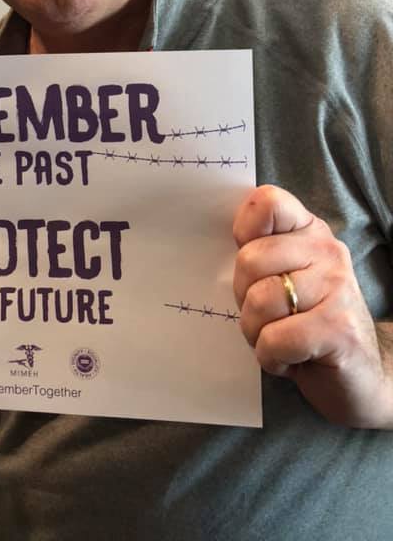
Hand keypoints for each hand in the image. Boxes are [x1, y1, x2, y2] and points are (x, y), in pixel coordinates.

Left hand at [233, 184, 392, 427]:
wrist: (358, 374)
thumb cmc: (304, 322)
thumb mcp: (281, 277)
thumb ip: (258, 252)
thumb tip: (220, 240)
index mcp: (308, 231)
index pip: (268, 202)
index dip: (245, 230)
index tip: (252, 265)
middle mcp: (326, 251)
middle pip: (250, 260)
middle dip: (243, 298)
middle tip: (265, 317)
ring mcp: (337, 288)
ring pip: (260, 302)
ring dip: (256, 333)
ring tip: (277, 339)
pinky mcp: (339, 329)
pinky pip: (276, 339)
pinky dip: (271, 357)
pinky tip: (289, 359)